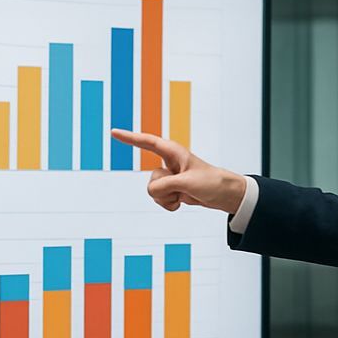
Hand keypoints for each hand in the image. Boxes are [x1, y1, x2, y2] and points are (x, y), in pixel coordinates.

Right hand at [110, 129, 247, 213]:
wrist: (223, 195)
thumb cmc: (210, 182)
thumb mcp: (187, 183)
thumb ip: (166, 185)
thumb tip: (151, 191)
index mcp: (173, 153)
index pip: (147, 142)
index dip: (129, 138)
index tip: (114, 132)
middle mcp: (168, 164)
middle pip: (151, 180)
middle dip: (165, 190)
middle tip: (183, 188)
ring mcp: (168, 178)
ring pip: (153, 192)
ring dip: (168, 198)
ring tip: (184, 194)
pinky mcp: (170, 189)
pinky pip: (159, 200)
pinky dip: (170, 204)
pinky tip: (182, 201)